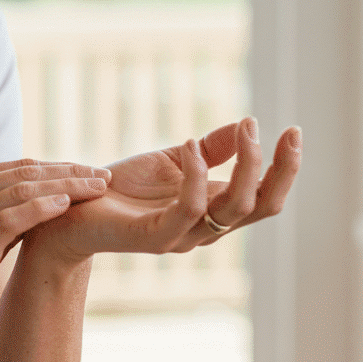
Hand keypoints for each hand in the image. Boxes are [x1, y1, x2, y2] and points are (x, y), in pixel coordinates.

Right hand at [0, 159, 109, 336]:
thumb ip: (2, 211)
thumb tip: (46, 201)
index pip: (20, 167)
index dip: (59, 167)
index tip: (90, 172)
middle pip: (26, 173)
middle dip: (70, 172)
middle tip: (104, 175)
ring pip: (23, 190)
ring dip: (65, 186)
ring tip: (97, 188)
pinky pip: (10, 219)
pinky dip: (40, 209)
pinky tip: (65, 206)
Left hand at [27, 118, 302, 260]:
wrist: (69, 211)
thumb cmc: (120, 188)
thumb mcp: (171, 159)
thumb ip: (210, 149)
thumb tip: (247, 125)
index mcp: (213, 210)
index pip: (264, 196)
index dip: (285, 168)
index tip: (294, 129)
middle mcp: (205, 229)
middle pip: (261, 206)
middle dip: (281, 169)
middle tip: (286, 132)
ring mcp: (182, 236)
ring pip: (233, 209)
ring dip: (246, 166)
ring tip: (246, 129)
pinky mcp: (154, 237)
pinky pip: (188, 210)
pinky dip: (195, 175)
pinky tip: (189, 144)